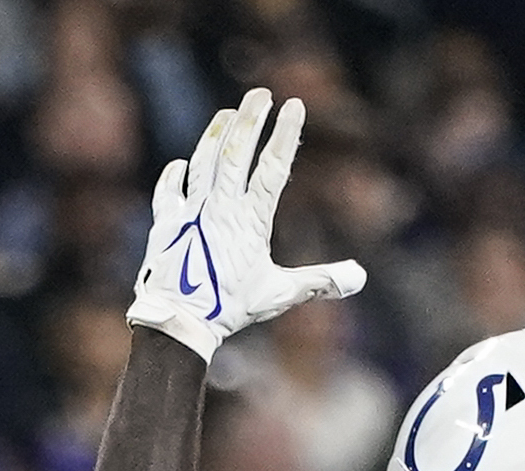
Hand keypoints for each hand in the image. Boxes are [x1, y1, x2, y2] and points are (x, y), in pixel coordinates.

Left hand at [129, 90, 365, 365]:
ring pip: (203, 163)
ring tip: (227, 114)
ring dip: (215, 135)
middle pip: (236, 153)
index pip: (273, 168)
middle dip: (250, 119)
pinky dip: (175, 176)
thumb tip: (359, 278)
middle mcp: (220, 208)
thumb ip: (318, 280)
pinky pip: (168, 192)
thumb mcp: (279, 294)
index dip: (284, 135)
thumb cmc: (229, 309)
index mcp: (251, 220)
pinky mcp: (164, 225)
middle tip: (260, 93)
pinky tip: (181, 164)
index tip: (294, 105)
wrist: (178, 322)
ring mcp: (190, 213)